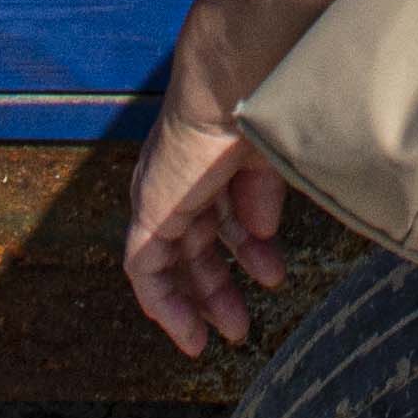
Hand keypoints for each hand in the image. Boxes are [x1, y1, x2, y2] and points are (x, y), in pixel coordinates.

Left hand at [117, 72, 293, 360]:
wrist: (233, 85)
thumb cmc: (262, 108)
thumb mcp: (271, 160)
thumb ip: (261, 196)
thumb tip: (261, 233)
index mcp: (217, 159)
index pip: (225, 213)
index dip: (247, 249)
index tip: (270, 277)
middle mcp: (183, 178)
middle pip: (197, 242)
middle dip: (221, 284)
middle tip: (242, 324)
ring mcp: (164, 195)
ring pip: (174, 260)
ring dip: (199, 300)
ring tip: (231, 332)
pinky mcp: (149, 213)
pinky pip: (147, 269)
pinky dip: (164, 302)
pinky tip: (186, 331)